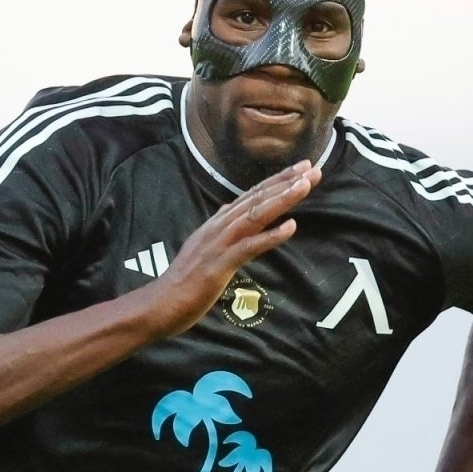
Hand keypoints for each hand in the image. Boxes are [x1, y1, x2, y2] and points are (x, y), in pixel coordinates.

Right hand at [149, 162, 321, 335]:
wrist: (160, 304)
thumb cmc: (184, 280)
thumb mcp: (203, 246)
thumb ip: (218, 226)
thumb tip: (229, 207)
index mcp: (218, 223)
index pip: (252, 195)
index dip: (277, 180)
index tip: (301, 168)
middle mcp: (219, 227)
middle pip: (257, 199)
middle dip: (285, 182)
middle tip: (312, 167)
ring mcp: (219, 244)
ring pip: (255, 216)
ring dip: (281, 199)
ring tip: (305, 186)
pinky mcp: (220, 264)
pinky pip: (249, 247)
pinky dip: (270, 236)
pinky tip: (291, 227)